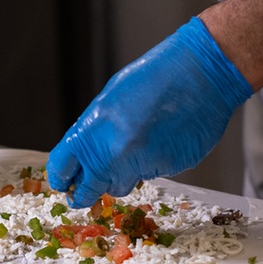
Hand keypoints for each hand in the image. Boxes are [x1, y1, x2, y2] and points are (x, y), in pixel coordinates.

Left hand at [47, 17, 252, 206]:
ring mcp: (143, 163)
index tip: (64, 182)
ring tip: (135, 146)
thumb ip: (94, 133)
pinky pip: (151, 175)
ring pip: (122, 185)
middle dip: (87, 191)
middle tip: (88, 189)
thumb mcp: (109, 100)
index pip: (61, 170)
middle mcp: (115, 152)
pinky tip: (162, 138)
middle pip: (89, 190)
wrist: (201, 72)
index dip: (61, 178)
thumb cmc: (155, 77)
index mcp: (93, 130)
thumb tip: (85, 157)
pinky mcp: (169, 169)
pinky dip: (152, 163)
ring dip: (122, 175)